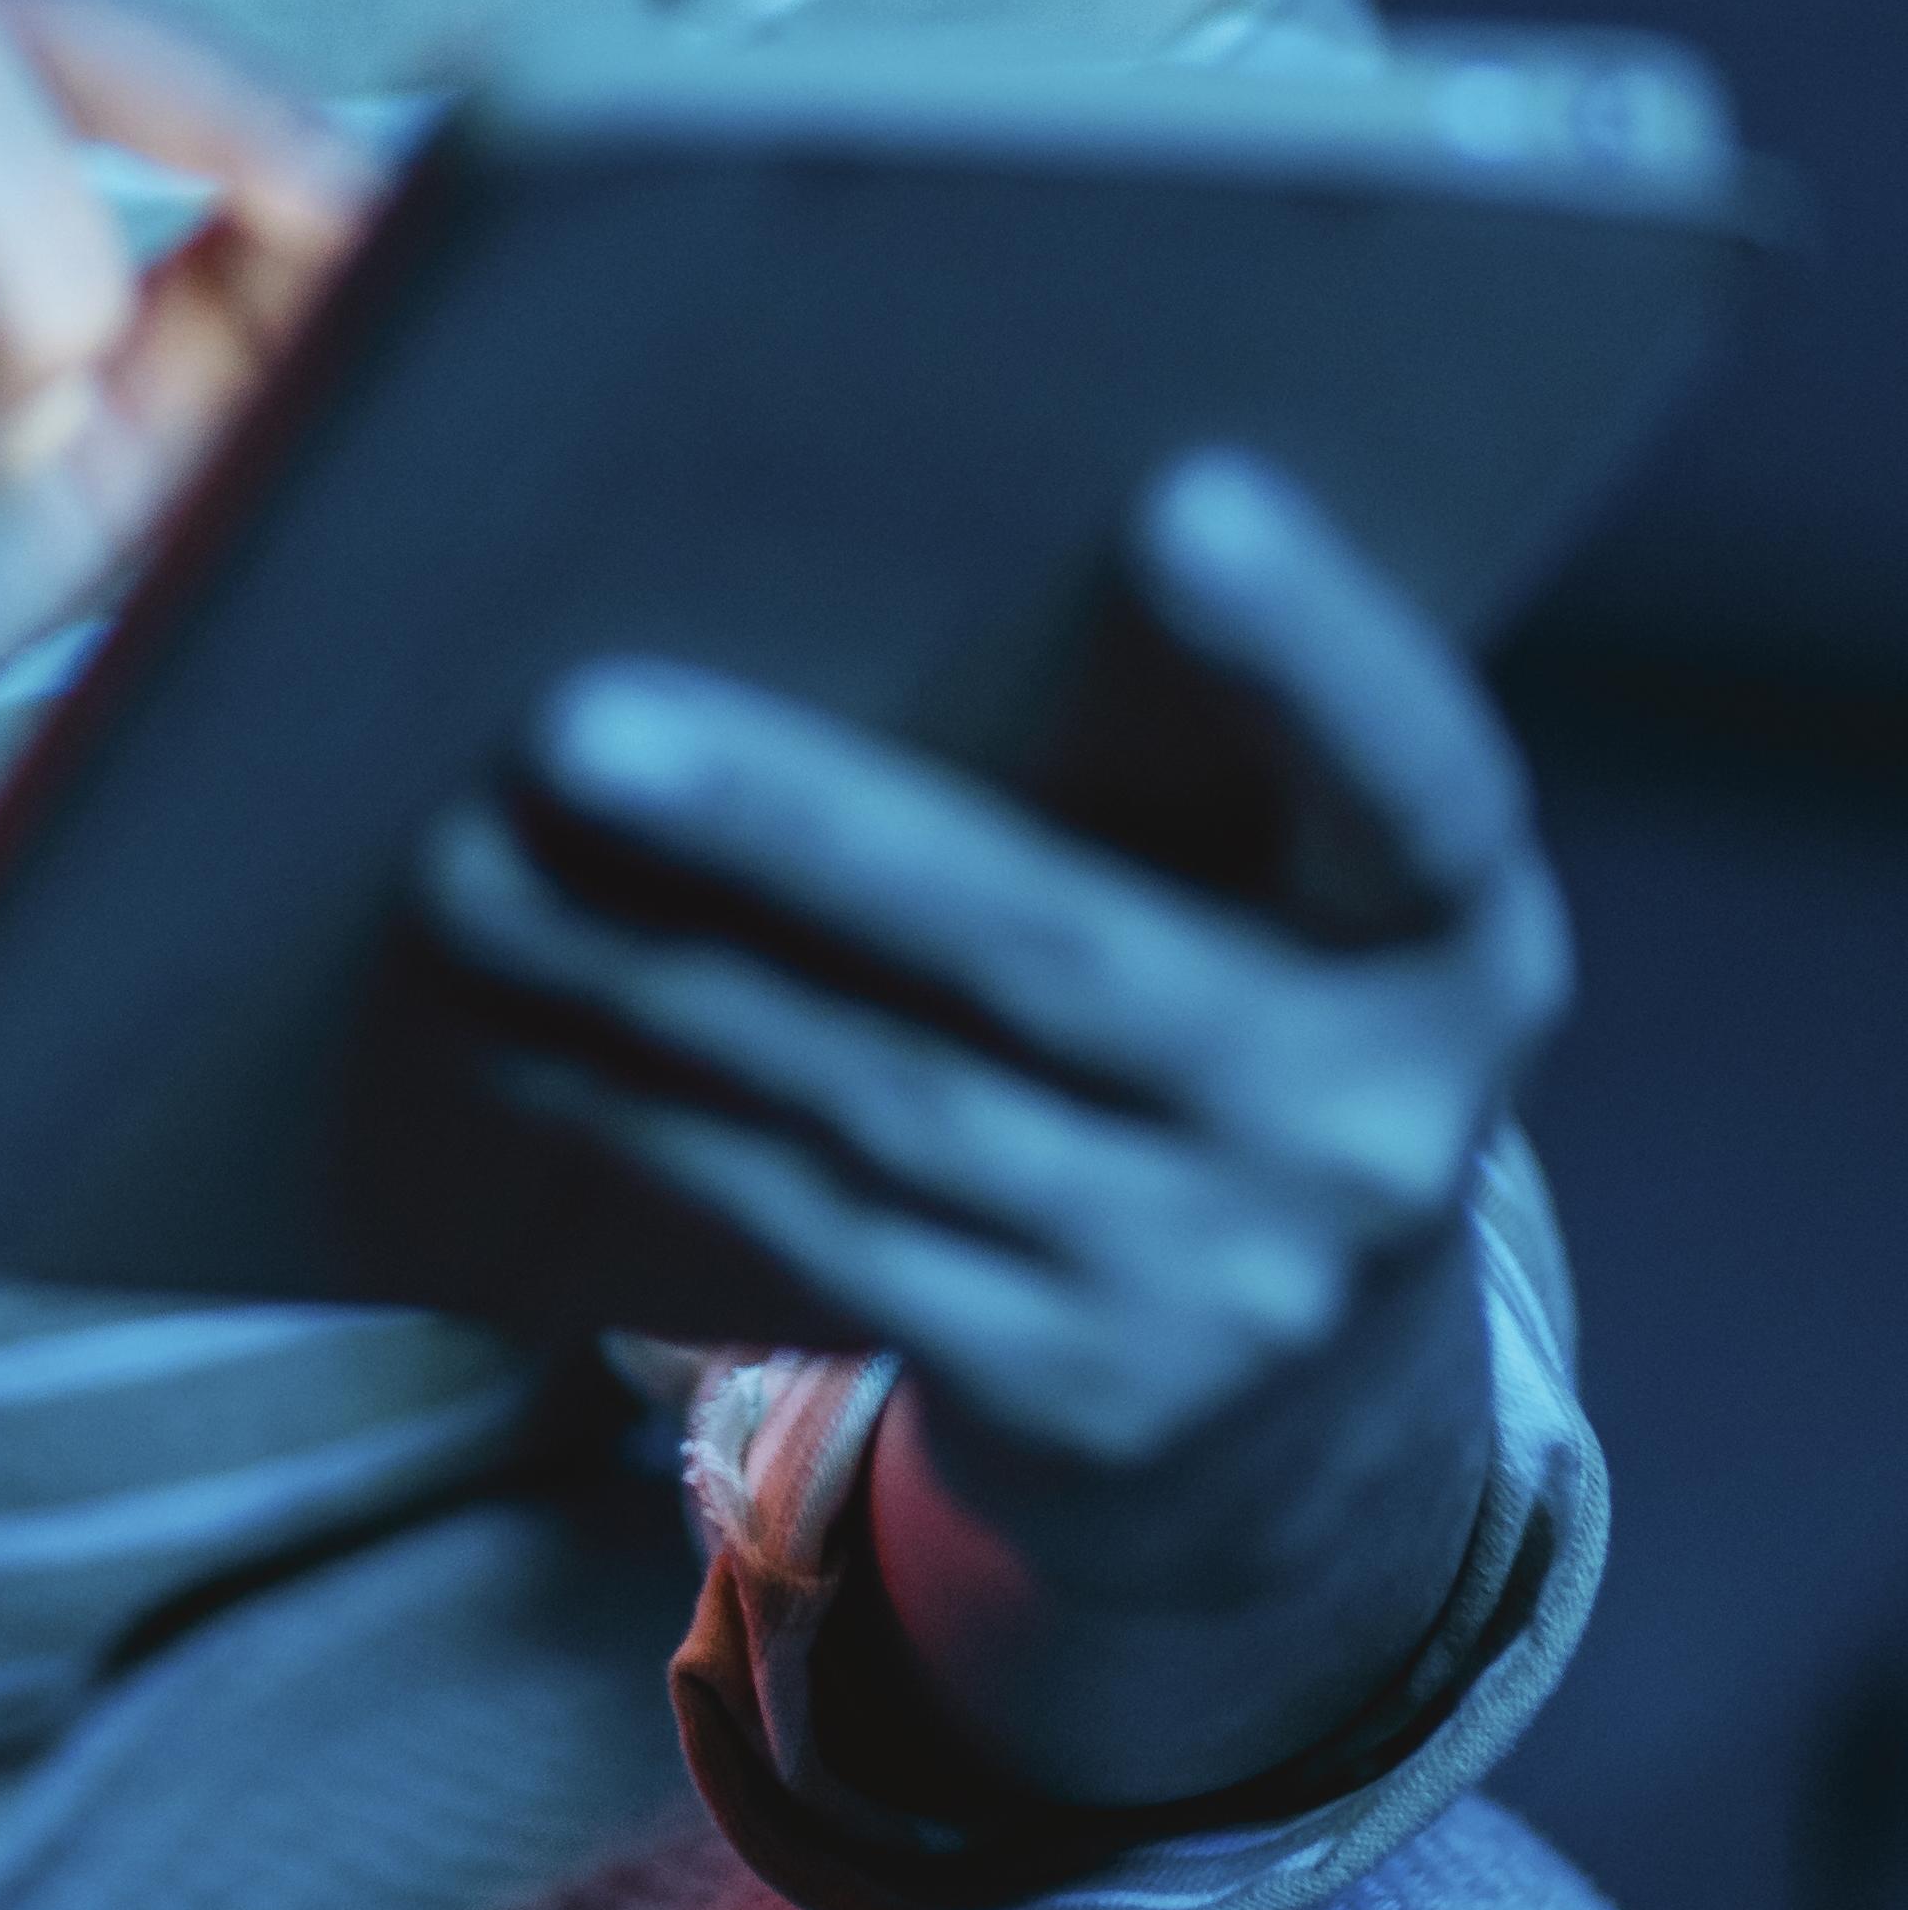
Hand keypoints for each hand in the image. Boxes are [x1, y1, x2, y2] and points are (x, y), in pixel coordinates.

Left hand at [415, 451, 1571, 1799]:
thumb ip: (1168, 748)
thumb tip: (830, 526)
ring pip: (882, 1097)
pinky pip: (822, 1228)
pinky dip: (652, 1111)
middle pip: (1050, 948)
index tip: (1184, 497)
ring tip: (460, 859)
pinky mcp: (1080, 1403)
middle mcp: (1368, 1125)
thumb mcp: (1298, 896)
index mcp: (1448, 935)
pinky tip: (522, 1022)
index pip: (1415, 778)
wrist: (1303, 1412)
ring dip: (645, 971)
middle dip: (795, 828)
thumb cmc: (1242, 1007)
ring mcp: (1227, 1293)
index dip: (1314, 649)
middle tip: (574, 720)